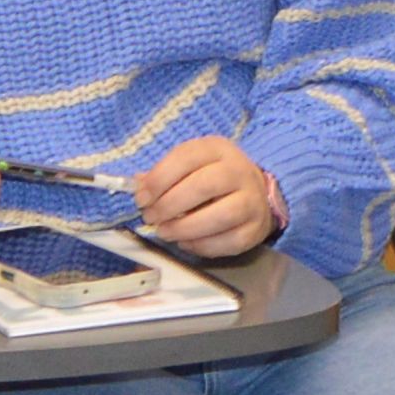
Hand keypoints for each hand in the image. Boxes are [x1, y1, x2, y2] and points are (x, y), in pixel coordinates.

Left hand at [130, 137, 283, 259]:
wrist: (255, 193)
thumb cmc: (212, 178)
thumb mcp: (190, 165)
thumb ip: (164, 174)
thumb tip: (138, 187)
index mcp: (218, 149)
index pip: (187, 157)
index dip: (159, 179)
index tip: (141, 198)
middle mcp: (239, 171)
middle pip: (204, 186)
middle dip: (170, 205)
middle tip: (150, 217)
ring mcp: (252, 200)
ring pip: (220, 216)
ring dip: (185, 228)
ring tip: (164, 232)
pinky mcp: (256, 229)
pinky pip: (229, 241)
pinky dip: (202, 246)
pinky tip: (185, 243)